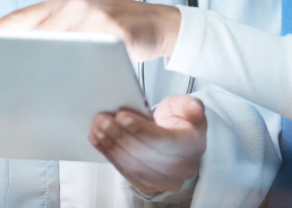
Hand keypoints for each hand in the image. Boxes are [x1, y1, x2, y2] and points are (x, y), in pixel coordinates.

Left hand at [0, 0, 181, 61]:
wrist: (158, 22)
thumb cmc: (115, 25)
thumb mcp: (79, 22)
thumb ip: (50, 32)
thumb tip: (13, 49)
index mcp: (60, 4)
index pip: (19, 17)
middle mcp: (73, 6)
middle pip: (32, 29)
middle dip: (9, 48)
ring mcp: (93, 16)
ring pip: (56, 41)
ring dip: (38, 61)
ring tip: (18, 79)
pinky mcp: (114, 31)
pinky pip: (86, 51)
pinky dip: (73, 67)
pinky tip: (62, 81)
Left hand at [90, 95, 206, 194]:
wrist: (175, 137)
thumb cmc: (179, 120)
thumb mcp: (186, 105)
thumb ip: (190, 105)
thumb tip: (195, 110)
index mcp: (194, 144)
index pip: (165, 140)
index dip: (142, 129)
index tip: (121, 116)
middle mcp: (184, 168)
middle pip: (147, 155)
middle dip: (121, 136)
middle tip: (102, 120)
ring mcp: (167, 181)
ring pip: (135, 166)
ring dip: (112, 147)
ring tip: (97, 129)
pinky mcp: (150, 186)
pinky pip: (127, 173)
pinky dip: (111, 157)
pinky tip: (100, 142)